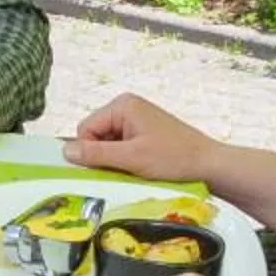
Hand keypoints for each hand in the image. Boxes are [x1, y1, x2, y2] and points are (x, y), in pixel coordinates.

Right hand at [67, 93, 224, 186]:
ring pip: (107, 144)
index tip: (107, 168)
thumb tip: (64, 152)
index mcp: (122, 105)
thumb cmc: (174, 159)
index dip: (90, 152)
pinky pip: (121, 147)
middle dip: (104, 156)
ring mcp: (137, 120)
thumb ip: (97, 154)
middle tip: (124, 171)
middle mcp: (127, 107)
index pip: (85, 129)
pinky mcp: (145, 133)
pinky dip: (126, 161)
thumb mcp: (132, 158)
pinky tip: (140, 169)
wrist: (210, 165)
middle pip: (95, 135)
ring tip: (135, 171)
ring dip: (116, 160)